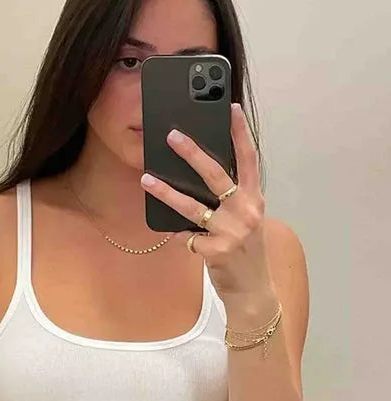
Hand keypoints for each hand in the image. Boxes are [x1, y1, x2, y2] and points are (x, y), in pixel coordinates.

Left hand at [140, 103, 274, 306]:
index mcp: (254, 199)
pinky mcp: (217, 250)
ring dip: (166, 192)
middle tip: (172, 136)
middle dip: (192, 153)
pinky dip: (179, 236)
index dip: (240, 133)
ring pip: (192, 206)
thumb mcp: (246, 220)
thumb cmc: (246, 251)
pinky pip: (188, 237)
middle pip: (215, 175)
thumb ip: (229, 199)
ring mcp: (233, 231)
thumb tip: (196, 177)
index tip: (230, 109)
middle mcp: (246, 211)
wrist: (254, 290)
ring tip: (146, 179)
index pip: (248, 160)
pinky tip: (174, 235)